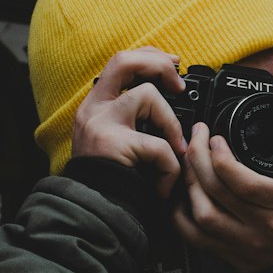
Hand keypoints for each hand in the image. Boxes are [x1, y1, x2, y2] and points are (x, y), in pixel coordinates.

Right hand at [71, 48, 188, 198]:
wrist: (92, 216)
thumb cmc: (111, 184)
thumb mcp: (117, 142)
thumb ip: (135, 120)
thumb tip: (170, 100)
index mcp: (95, 106)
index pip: (120, 62)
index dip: (149, 57)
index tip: (172, 64)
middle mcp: (93, 109)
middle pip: (125, 61)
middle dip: (159, 66)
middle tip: (179, 86)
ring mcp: (101, 124)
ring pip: (148, 96)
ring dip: (171, 125)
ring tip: (174, 154)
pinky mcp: (114, 145)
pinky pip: (158, 144)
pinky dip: (171, 167)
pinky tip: (164, 185)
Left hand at [172, 116, 272, 272]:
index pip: (246, 183)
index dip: (223, 158)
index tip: (216, 138)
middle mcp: (264, 225)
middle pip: (218, 191)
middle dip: (199, 159)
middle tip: (196, 139)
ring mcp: (244, 242)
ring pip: (203, 213)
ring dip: (190, 184)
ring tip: (189, 163)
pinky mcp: (230, 255)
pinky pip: (196, 237)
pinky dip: (181, 217)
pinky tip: (183, 197)